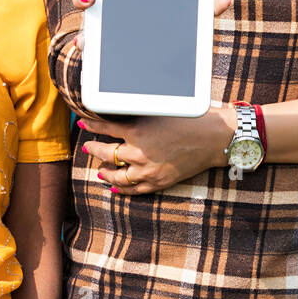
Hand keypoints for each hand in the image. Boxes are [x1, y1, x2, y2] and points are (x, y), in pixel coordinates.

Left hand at [79, 105, 236, 194]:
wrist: (215, 138)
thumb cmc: (192, 118)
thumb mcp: (162, 109)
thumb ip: (140, 111)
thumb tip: (122, 109)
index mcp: (138, 130)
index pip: (105, 128)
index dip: (91, 125)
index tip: (82, 123)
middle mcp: (140, 152)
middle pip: (107, 154)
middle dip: (94, 150)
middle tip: (87, 147)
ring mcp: (149, 170)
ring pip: (117, 176)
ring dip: (105, 172)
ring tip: (99, 170)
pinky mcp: (159, 182)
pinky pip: (134, 189)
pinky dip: (122, 188)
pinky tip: (115, 186)